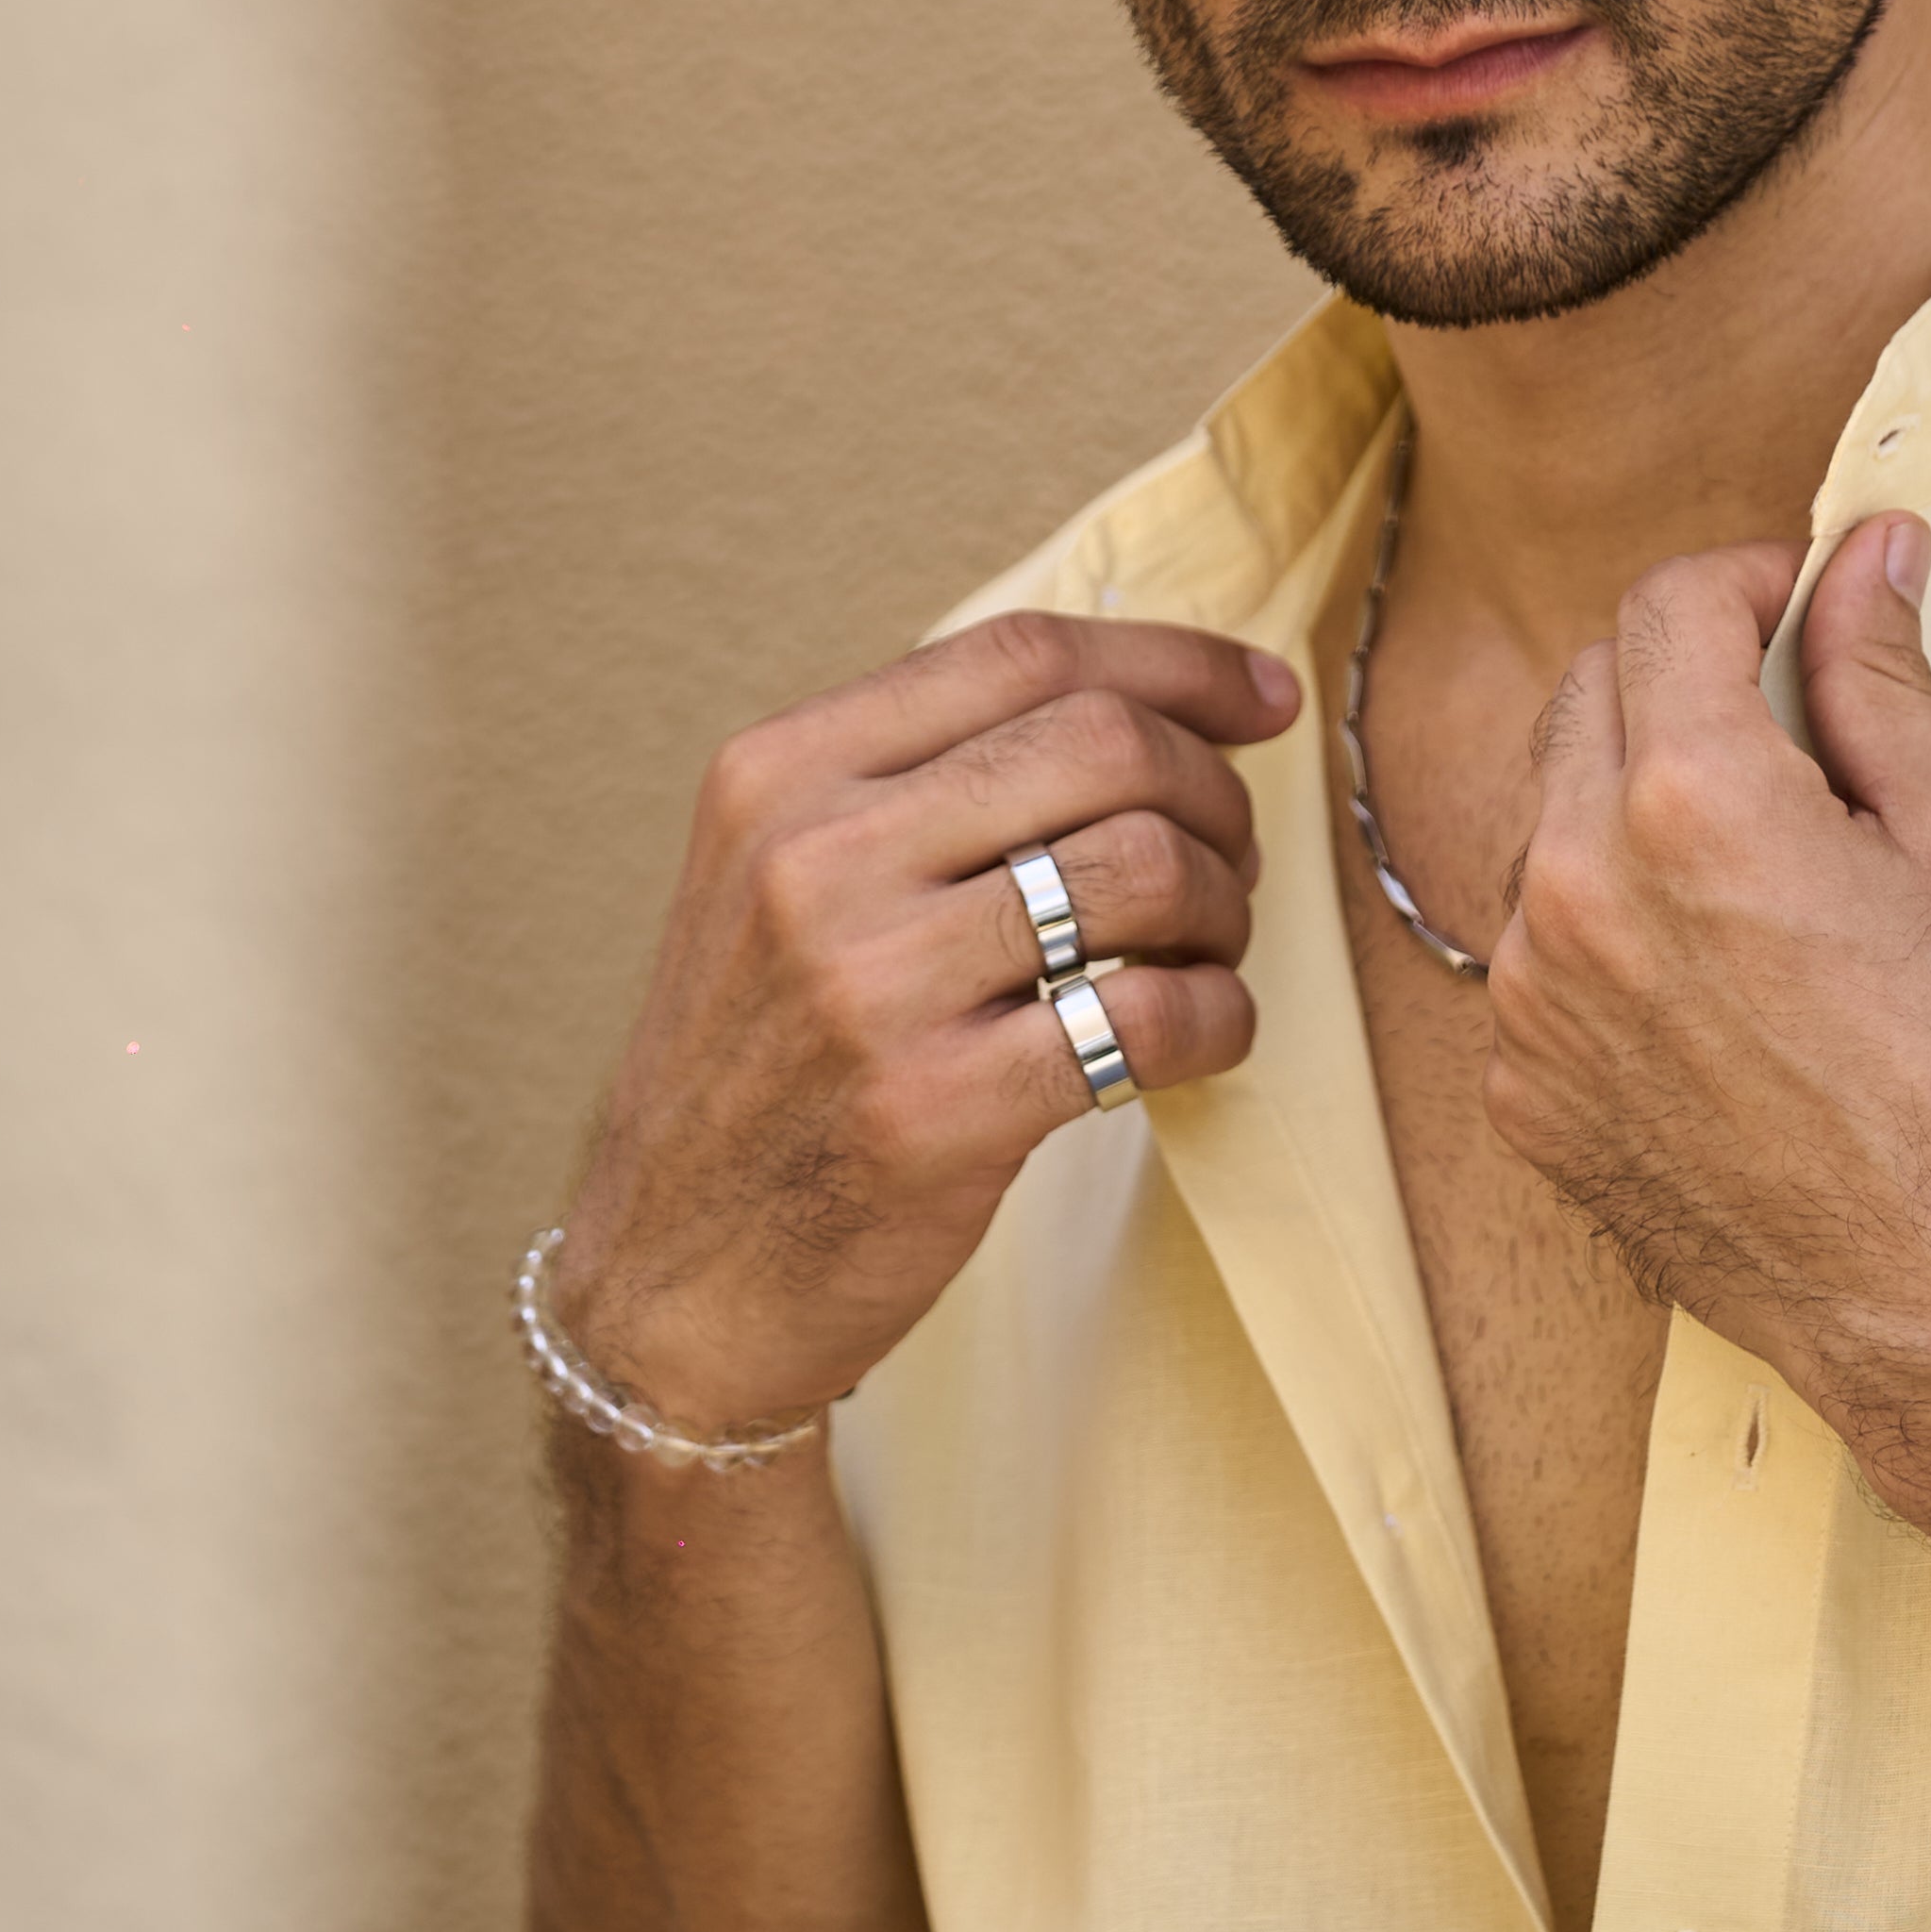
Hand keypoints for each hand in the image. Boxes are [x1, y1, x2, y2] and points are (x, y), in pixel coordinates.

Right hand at [554, 610, 1296, 1436]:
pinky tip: (1200, 1037)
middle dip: (1213, 791)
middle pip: (1103, 743)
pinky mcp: (938, 1109)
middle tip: (1231, 857)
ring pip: (1144, 867)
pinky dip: (1219, 1017)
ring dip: (1222, 906)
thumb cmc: (764, 1066)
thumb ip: (922, 781)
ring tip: (1206, 952)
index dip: (1175, 664)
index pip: (1023, 653)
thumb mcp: (781, 879)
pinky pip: (1151, 1016)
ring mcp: (873, 985)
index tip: (1262, 697)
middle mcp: (817, 858)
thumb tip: (1148, 701)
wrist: (667, 1278)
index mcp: (782, 771)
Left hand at [1480, 517, 1930, 1439]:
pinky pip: (1538, 953)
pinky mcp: (1522, 1092)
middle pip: (1590, 693)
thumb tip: (1867, 554)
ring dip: (1632, 801)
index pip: (1667, 607)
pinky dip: (1608, 929)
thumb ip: (1881, 679)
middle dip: (1682, 678)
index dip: (1746, 580)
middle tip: (1788, 724)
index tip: (1799, 604)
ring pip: (1550, 821)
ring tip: (1755, 868)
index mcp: (1690, 804)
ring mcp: (1531, 1002)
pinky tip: (1714, 980)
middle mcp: (1576, 889)